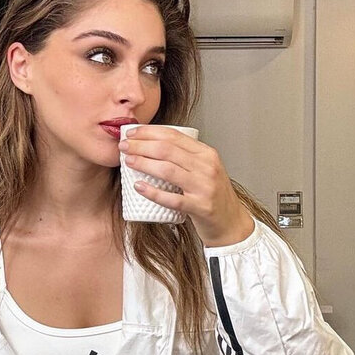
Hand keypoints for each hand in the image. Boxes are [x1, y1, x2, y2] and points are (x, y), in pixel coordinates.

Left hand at [119, 125, 253, 246]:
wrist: (231, 222)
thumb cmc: (212, 195)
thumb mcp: (204, 169)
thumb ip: (185, 157)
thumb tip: (150, 146)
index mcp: (207, 154)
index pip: (174, 136)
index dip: (149, 132)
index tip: (131, 132)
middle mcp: (207, 167)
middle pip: (167, 150)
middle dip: (141, 145)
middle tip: (124, 146)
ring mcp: (204, 187)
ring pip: (168, 170)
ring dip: (144, 164)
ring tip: (128, 161)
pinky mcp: (200, 207)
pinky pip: (172, 199)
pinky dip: (153, 192)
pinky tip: (139, 187)